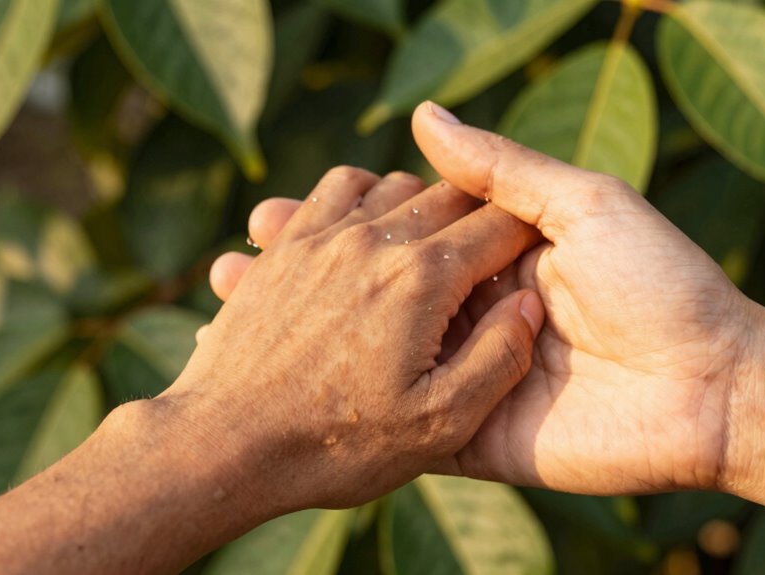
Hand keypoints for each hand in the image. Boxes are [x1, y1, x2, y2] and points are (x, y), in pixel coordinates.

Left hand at [164, 165, 544, 519]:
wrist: (226, 444)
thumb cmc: (336, 445)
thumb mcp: (439, 424)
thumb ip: (498, 359)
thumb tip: (528, 303)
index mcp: (423, 280)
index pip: (500, 226)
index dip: (529, 237)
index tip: (538, 258)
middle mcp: (374, 241)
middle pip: (450, 194)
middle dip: (482, 217)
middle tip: (493, 256)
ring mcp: (322, 237)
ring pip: (394, 184)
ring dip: (424, 204)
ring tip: (435, 246)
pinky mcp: (286, 246)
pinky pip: (336, 189)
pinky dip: (366, 195)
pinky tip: (370, 231)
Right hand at [214, 105, 758, 494]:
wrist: (711, 390)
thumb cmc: (659, 284)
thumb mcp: (584, 204)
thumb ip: (502, 170)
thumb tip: (423, 119)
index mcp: (501, 257)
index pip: (405, 234)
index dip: (345, 222)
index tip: (278, 209)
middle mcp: (477, 313)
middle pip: (379, 295)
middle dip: (310, 278)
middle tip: (240, 255)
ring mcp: (472, 374)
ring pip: (379, 353)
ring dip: (312, 335)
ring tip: (237, 308)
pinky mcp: (476, 431)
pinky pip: (407, 413)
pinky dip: (349, 396)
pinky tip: (289, 377)